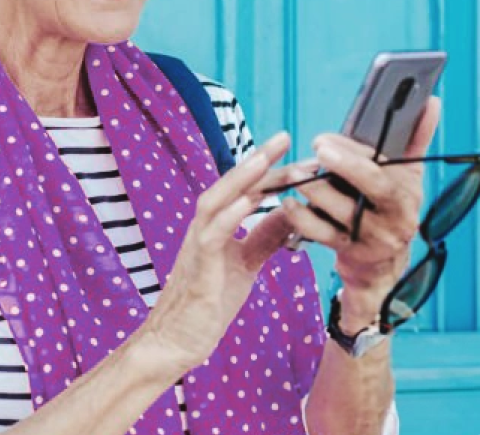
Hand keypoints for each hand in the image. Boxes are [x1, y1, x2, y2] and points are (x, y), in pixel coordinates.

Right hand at [142, 132, 313, 374]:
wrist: (178, 340)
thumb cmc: (209, 301)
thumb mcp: (247, 264)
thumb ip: (266, 237)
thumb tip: (293, 211)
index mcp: (218, 225)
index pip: (248, 190)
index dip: (273, 171)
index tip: (301, 156)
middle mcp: (205, 226)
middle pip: (234, 186)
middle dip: (261, 162)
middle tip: (286, 138)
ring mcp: (198, 243)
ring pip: (218, 200)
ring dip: (241, 177)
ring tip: (265, 157)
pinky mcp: (198, 265)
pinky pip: (213, 234)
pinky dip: (230, 215)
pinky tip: (250, 200)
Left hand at [281, 96, 441, 327]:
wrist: (380, 265)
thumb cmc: (388, 207)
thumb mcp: (406, 176)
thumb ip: (415, 138)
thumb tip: (431, 101)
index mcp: (407, 195)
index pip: (383, 168)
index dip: (353, 152)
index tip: (325, 139)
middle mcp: (395, 218)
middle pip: (369, 186)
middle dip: (342, 164)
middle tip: (317, 147)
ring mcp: (371, 238)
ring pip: (339, 208)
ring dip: (313, 186)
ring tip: (295, 171)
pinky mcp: (348, 252)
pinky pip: (320, 232)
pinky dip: (301, 215)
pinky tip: (288, 200)